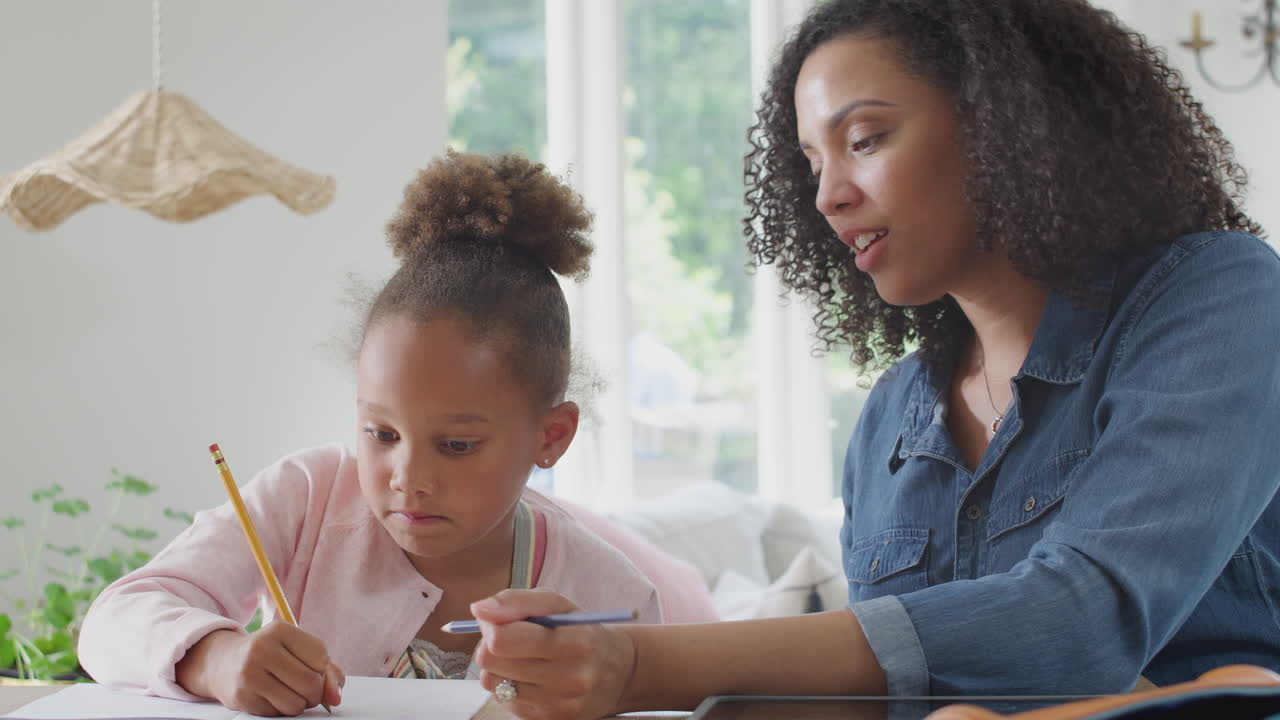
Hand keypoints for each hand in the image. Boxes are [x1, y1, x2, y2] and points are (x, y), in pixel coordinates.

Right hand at [175, 622, 344, 715]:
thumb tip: (335, 696)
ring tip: (289, 693)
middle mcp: (262, 648)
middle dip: (316, 693)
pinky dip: (282, 710)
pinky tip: (271, 697)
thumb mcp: (296, 649)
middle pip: (311, 683)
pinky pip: (278, 713)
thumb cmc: (270, 655)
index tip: (314, 671)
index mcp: (280, 630)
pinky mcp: (242, 696)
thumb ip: (326, 669)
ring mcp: (249, 673)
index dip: (324, 671)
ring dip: (299, 704)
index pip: (321, 657)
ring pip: (296, 703)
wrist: (223, 662)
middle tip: (307, 690)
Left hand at [471, 590, 636, 719]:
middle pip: (491, 662)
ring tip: (520, 657)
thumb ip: (516, 600)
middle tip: (506, 637)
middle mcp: (569, 678)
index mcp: (574, 642)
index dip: (490, 626)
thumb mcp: (557, 604)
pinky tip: (529, 677)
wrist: (619, 673)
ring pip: (493, 684)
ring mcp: (559, 705)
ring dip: (498, 667)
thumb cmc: (582, 630)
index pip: (503, 640)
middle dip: (489, 645)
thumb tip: (478, 609)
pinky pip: (505, 702)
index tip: (496, 620)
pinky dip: (509, 686)